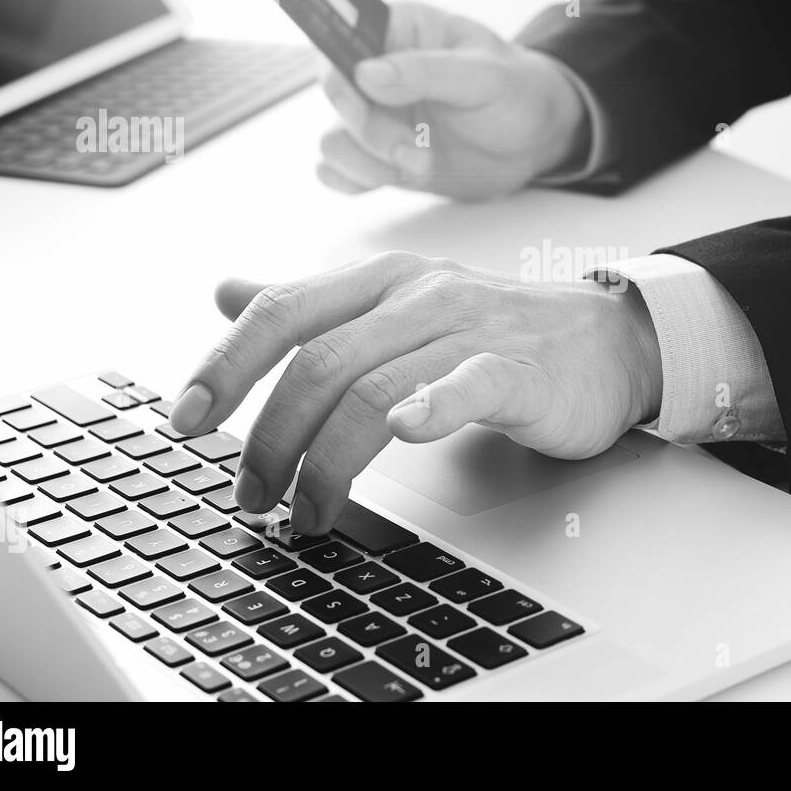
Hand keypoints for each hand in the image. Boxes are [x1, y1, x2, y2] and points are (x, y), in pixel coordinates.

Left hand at [168, 252, 661, 533]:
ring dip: (328, 458)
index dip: (225, 364)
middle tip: (252, 496)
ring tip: (308, 510)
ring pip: (376, 385)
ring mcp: (470, 328)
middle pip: (319, 361)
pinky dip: (432, 406)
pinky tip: (407, 431)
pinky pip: (470, 382)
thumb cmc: (495, 331)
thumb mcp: (396, 304)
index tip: (185, 421)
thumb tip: (227, 291)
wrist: (605, 339)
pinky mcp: (520, 368)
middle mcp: (417, 296)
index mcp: (379, 281)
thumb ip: (314, 304)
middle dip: (271, 437)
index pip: (283, 310)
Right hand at [317, 2, 590, 199]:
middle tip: (417, 151)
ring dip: (368, 162)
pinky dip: (356, 180)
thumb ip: (426, 72)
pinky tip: (394, 178)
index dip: (339, 72)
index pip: (340, 39)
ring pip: (334, 140)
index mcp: (397, 30)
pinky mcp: (379, 155)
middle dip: (369, 131)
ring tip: (421, 166)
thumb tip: (366, 74)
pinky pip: (339, 170)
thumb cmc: (517, 91)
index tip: (362, 102)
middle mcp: (376, 71)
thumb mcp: (484, 75)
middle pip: (336, 97)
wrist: (535, 140)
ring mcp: (376, 115)